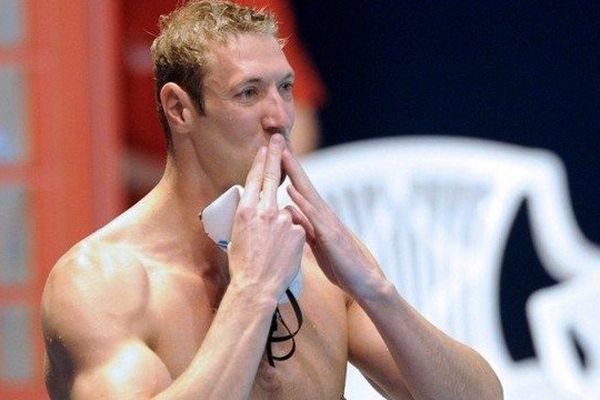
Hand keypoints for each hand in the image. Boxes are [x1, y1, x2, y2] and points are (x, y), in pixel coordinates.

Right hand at [228, 135, 304, 300]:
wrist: (257, 288)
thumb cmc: (242, 266)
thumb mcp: (238, 235)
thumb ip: (249, 217)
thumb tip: (254, 208)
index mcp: (246, 211)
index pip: (254, 179)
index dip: (261, 161)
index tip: (266, 148)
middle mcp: (265, 211)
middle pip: (271, 178)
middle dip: (275, 156)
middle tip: (278, 139)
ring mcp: (284, 221)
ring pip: (286, 214)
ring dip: (280, 227)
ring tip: (270, 249)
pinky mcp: (299, 232)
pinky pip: (297, 230)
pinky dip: (291, 239)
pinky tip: (282, 254)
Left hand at [282, 148, 386, 299]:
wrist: (362, 281)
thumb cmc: (339, 263)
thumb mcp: (316, 241)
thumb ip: (303, 223)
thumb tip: (288, 208)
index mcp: (319, 217)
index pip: (301, 189)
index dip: (289, 172)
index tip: (275, 154)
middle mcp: (324, 214)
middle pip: (304, 184)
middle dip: (291, 164)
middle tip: (278, 143)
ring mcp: (328, 223)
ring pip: (309, 194)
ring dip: (295, 174)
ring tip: (283, 155)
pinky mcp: (330, 236)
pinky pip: (313, 216)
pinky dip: (302, 202)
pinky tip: (291, 191)